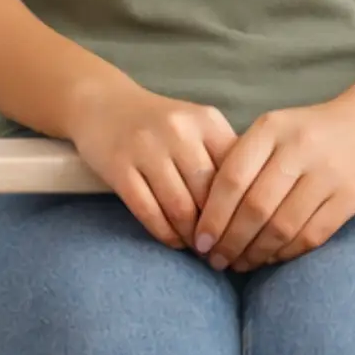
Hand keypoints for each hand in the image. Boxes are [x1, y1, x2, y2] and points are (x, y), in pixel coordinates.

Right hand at [66, 83, 240, 252]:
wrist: (103, 103)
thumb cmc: (160, 123)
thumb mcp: (197, 127)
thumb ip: (223, 157)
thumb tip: (251, 207)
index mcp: (207, 121)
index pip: (235, 173)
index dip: (242, 209)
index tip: (245, 232)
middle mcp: (179, 130)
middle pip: (208, 194)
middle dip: (217, 230)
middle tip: (222, 251)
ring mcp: (146, 147)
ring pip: (180, 208)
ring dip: (192, 237)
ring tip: (200, 249)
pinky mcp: (118, 166)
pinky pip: (148, 211)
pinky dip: (165, 234)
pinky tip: (174, 241)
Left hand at [192, 98, 354, 272]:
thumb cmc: (309, 132)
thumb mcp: (274, 130)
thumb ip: (244, 161)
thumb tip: (207, 216)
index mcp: (272, 128)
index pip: (232, 178)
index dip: (212, 216)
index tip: (200, 241)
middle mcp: (299, 148)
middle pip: (255, 207)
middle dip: (230, 241)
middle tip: (217, 260)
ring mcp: (328, 173)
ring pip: (282, 226)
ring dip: (256, 253)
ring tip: (241, 263)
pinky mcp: (351, 196)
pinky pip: (311, 235)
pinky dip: (286, 253)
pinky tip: (271, 257)